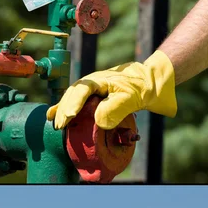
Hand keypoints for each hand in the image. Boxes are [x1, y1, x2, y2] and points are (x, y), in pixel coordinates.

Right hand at [46, 50, 176, 129]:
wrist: (153, 81)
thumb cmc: (143, 87)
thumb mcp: (132, 98)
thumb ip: (116, 108)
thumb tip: (98, 121)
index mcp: (100, 80)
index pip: (81, 90)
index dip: (73, 104)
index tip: (69, 117)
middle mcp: (93, 84)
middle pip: (73, 94)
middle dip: (64, 110)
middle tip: (60, 127)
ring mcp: (94, 90)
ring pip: (73, 98)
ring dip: (64, 111)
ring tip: (58, 125)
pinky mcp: (97, 97)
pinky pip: (78, 102)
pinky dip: (66, 108)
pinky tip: (53, 115)